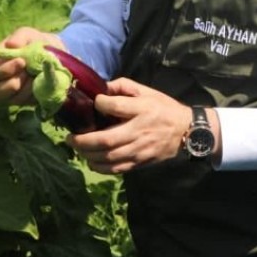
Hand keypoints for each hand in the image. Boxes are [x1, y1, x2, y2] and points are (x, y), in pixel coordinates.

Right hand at [0, 27, 62, 105]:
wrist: (57, 56)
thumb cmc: (36, 43)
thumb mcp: (29, 35)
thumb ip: (20, 37)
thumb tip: (11, 44)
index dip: (4, 69)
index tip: (21, 61)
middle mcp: (0, 80)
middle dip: (11, 84)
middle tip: (27, 74)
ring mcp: (11, 94)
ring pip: (9, 100)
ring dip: (24, 90)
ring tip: (35, 78)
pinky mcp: (23, 102)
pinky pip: (24, 104)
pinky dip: (33, 95)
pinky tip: (40, 85)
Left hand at [66, 77, 203, 173]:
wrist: (186, 132)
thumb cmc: (163, 108)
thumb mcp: (146, 91)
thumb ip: (123, 87)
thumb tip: (101, 89)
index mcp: (142, 110)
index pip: (116, 106)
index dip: (100, 104)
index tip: (94, 102)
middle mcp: (139, 131)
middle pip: (106, 140)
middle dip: (83, 141)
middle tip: (70, 137)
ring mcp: (139, 150)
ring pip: (108, 158)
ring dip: (88, 155)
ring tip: (78, 148)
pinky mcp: (139, 163)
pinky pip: (116, 169)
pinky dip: (100, 167)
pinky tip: (92, 161)